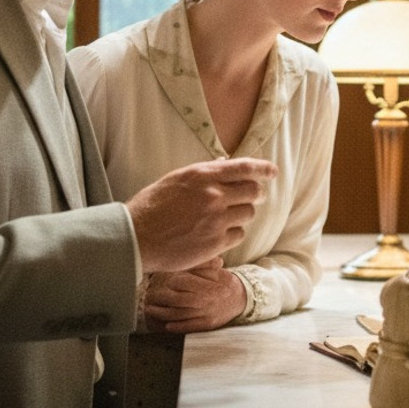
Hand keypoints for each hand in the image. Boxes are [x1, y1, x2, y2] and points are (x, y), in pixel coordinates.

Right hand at [127, 157, 276, 273]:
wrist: (135, 238)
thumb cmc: (152, 206)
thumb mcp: (177, 179)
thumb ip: (204, 172)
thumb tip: (225, 164)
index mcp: (203, 176)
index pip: (245, 168)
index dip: (264, 169)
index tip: (272, 171)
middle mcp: (213, 195)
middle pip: (254, 192)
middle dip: (257, 194)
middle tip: (254, 197)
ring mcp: (216, 220)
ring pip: (248, 214)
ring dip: (242, 214)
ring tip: (227, 217)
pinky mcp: (215, 243)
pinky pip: (238, 235)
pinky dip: (233, 233)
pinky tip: (219, 233)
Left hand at [143, 258, 247, 332]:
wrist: (242, 300)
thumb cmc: (226, 283)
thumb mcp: (218, 271)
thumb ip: (203, 267)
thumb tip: (185, 264)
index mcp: (209, 284)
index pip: (186, 282)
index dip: (174, 281)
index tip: (168, 279)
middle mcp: (207, 300)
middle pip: (179, 300)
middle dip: (162, 298)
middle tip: (150, 296)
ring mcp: (206, 313)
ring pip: (181, 315)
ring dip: (163, 313)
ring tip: (150, 310)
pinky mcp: (207, 325)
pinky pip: (189, 327)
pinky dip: (177, 327)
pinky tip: (166, 325)